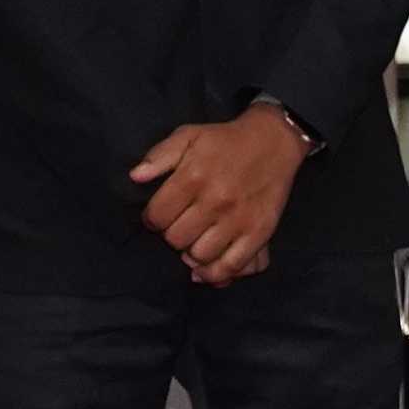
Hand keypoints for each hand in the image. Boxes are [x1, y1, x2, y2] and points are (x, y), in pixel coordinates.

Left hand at [130, 106, 311, 285]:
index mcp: (193, 177)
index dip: (152, 219)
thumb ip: (159, 155)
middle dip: (172, 234)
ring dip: (191, 252)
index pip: (157, 216)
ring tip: (194, 240)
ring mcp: (238, 220)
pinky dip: (215, 273)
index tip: (158, 216)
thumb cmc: (225, 141)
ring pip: (199, 256)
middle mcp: (215, 201)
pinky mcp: (259, 233)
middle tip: (180, 225)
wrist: (273, 141)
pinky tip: (205, 268)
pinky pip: (231, 265)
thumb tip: (135, 177)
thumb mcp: (188, 135)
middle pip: (176, 239)